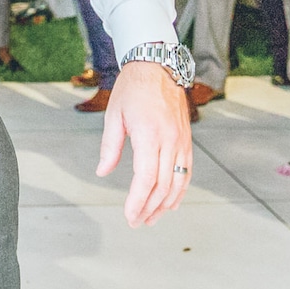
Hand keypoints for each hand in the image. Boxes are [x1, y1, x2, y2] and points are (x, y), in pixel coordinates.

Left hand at [97, 61, 193, 225]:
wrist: (157, 66)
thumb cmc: (132, 88)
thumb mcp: (114, 114)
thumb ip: (110, 146)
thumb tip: (102, 172)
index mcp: (149, 134)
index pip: (146, 178)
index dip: (138, 201)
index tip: (130, 216)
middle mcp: (169, 140)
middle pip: (163, 185)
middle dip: (149, 208)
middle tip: (137, 222)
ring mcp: (181, 140)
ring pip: (178, 182)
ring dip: (165, 204)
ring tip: (151, 218)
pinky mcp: (186, 139)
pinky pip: (186, 171)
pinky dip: (180, 190)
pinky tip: (171, 202)